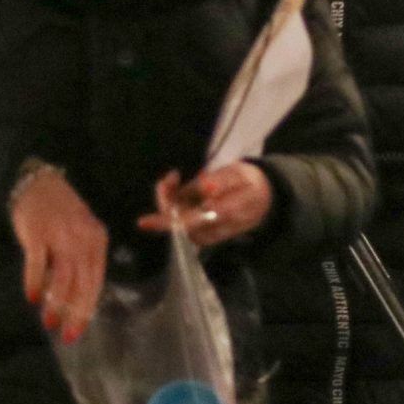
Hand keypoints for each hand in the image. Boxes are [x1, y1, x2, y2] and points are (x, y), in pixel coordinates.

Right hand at [12, 163, 107, 344]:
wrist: (39, 183)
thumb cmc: (61, 212)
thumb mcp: (81, 233)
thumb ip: (83, 261)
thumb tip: (77, 298)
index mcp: (97, 240)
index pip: (95, 281)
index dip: (87, 308)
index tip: (79, 330)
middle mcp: (82, 238)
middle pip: (81, 283)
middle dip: (75, 313)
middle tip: (67, 335)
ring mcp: (60, 235)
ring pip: (61, 277)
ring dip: (55, 303)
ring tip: (49, 321)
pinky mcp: (38, 233)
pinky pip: (37, 263)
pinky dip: (33, 282)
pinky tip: (31, 297)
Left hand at [139, 164, 273, 247]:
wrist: (259, 195)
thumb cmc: (252, 189)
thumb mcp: (244, 180)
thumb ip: (225, 183)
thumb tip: (207, 187)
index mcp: (218, 222)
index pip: (188, 225)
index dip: (166, 223)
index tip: (144, 223)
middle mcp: (204, 228)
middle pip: (175, 222)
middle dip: (165, 200)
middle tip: (170, 179)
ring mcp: (198, 223)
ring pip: (172, 213)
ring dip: (167, 194)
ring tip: (174, 176)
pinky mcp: (193, 214)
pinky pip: (175, 206)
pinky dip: (170, 192)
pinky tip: (174, 178)